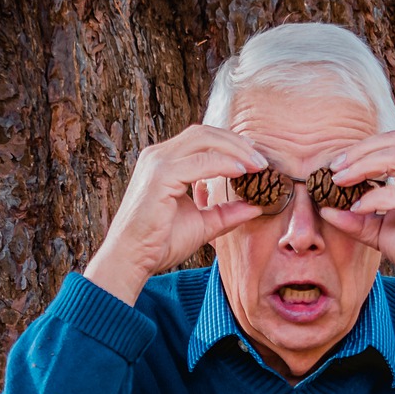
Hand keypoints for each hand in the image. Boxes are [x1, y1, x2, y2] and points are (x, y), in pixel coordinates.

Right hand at [83, 124, 268, 304]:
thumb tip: (256, 206)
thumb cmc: (159, 243)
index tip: (256, 161)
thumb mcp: (202, 224)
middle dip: (237, 143)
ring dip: (235, 150)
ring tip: (257, 166)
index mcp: (165, 162)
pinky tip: (242, 172)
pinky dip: (224, 163)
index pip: (203, 140)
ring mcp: (157, 163)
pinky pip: (200, 161)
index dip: (232, 146)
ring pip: (204, 139)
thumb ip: (226, 212)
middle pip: (205, 133)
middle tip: (262, 161)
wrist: (132, 260)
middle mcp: (158, 156)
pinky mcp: (160, 176)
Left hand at [323, 136, 394, 308]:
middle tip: (333, 168)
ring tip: (339, 182)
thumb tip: (325, 210)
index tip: (337, 165)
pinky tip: (357, 208)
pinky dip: (371, 199)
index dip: (362, 148)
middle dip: (358, 152)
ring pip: (393, 157)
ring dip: (361, 166)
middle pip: (392, 142)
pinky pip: (393, 192)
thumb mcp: (381, 231)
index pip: (392, 142)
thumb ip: (357, 219)